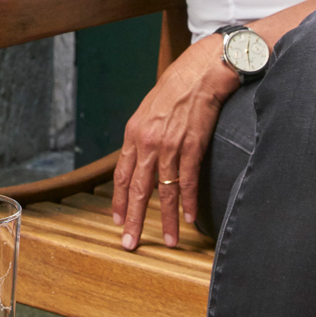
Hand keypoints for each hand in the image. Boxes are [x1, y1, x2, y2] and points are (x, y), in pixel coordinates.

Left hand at [112, 35, 239, 250]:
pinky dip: (187, 202)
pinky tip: (187, 219)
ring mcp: (169, 145)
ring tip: (166, 240)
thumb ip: (142, 137)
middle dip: (133, 219)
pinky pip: (187, 181)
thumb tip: (140, 160)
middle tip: (129, 243)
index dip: (118, 200)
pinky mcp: (191, 146)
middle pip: (137, 189)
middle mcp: (146, 142)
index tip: (117, 220)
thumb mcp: (147, 111)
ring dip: (165, 219)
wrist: (198, 73)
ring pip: (164, 191)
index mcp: (132, 134)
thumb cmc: (174, 89)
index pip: (121, 175)